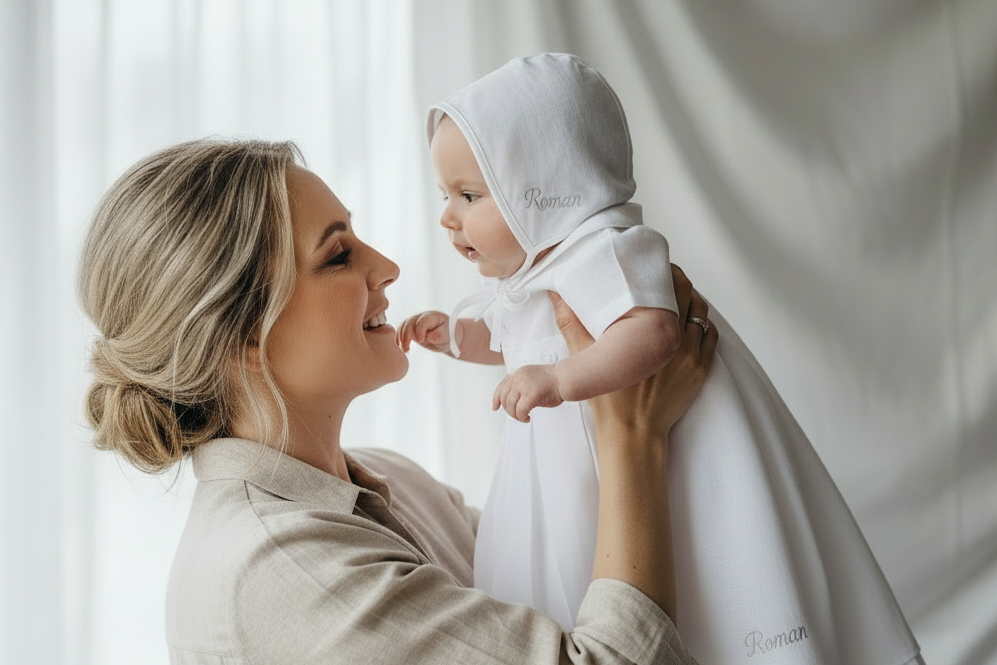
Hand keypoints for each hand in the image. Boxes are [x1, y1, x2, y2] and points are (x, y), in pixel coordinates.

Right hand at [396, 310, 454, 353]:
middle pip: (409, 323)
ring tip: (404, 350)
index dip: (419, 330)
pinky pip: (401, 332)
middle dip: (407, 336)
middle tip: (407, 349)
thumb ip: (439, 335)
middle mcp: (422, 317)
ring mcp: (415, 322)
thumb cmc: (450, 335)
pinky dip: (399, 339)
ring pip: (403, 326)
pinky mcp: (411, 329)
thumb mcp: (449, 335)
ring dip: (401, 338)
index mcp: (433, 316)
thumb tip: (427, 337)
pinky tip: (401, 348)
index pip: (422, 321)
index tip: (420, 341)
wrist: (448, 337)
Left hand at [492, 364, 563, 422]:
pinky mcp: (531, 394)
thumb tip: (513, 400)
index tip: (495, 406)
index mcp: (518, 373)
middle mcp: (518, 377)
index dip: (496, 398)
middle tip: (517, 415)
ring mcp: (523, 385)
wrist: (565, 378)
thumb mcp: (531, 378)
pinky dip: (522, 417)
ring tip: (524, 417)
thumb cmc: (553, 380)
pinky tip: (527, 418)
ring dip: (516, 415)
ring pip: (510, 406)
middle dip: (509, 410)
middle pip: (504, 398)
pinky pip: (520, 411)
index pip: (502, 386)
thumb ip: (521, 385)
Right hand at [549, 263, 717, 441]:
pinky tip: (691, 320)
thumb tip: (557, 295)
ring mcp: (692, 356)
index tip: (654, 266)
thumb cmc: (610, 399)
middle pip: (688, 295)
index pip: (668, 288)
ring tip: (679, 294)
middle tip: (665, 274)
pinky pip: (710, 336)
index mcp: (650, 333)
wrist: (632, 433)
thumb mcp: (585, 358)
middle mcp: (676, 340)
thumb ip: (571, 323)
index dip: (664, 272)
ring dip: (693, 300)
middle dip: (679, 281)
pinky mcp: (701, 370)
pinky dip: (703, 323)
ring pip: (701, 314)